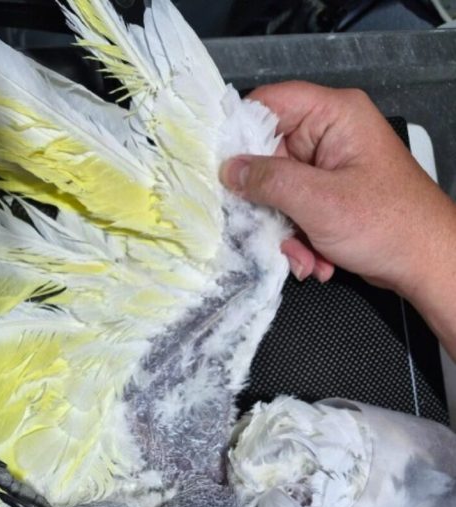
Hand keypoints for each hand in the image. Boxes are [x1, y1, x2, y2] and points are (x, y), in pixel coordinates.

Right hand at [219, 81, 455, 355]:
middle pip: (269, 156)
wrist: (426, 261)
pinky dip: (299, 240)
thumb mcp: (318, 202)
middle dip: (267, 202)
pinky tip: (315, 259)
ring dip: (284, 231)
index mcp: (334, 115)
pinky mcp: (331, 195)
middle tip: (264, 228)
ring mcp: (331, 166)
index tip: (221, 169)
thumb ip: (269, 181)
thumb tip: (230, 170)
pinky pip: (295, 211)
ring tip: (302, 254)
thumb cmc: (390, 224)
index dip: (239, 135)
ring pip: (279, 192)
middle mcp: (331, 134)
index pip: (268, 104)